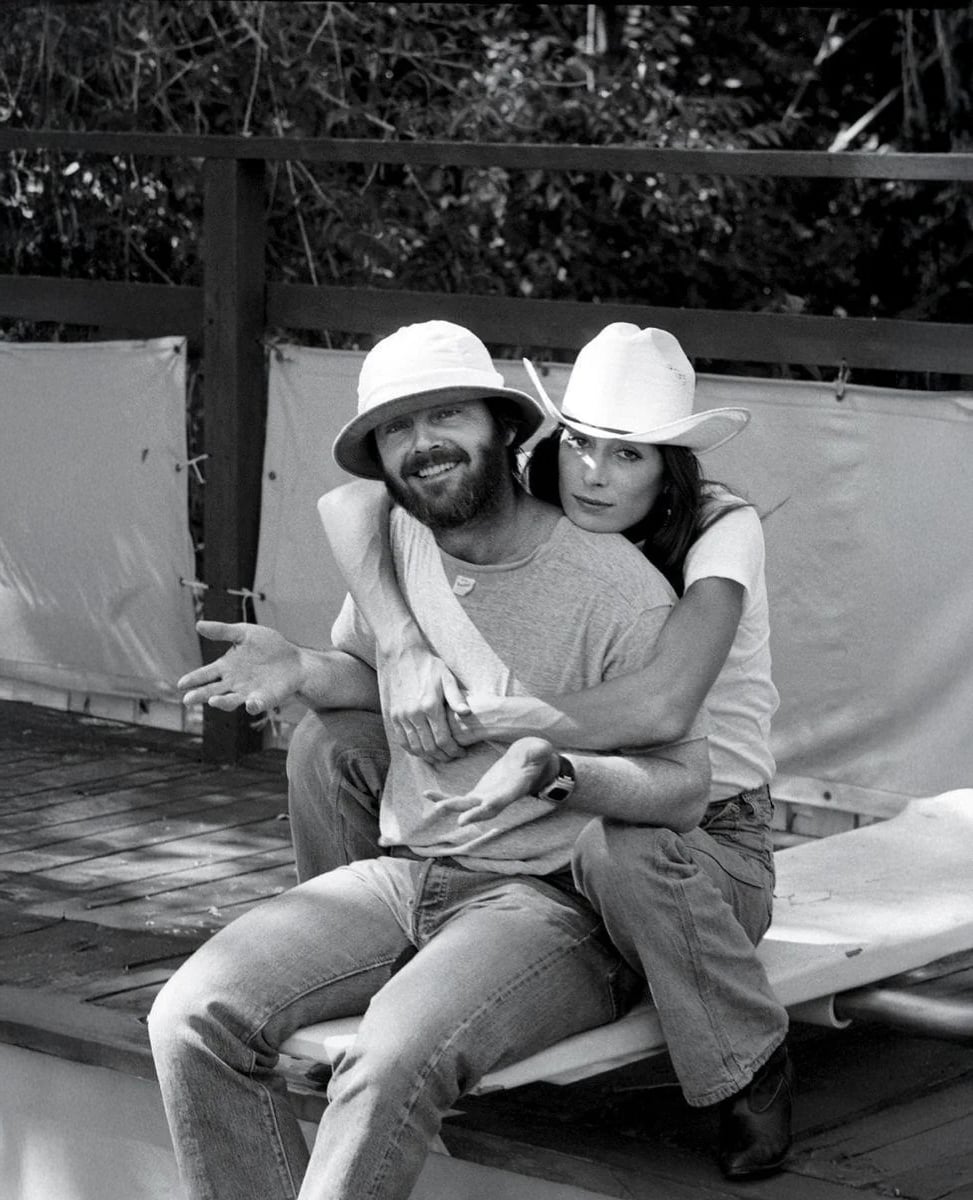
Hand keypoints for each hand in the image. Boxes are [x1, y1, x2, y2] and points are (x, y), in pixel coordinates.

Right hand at [178, 621, 304, 713]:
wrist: (295, 660)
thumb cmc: (269, 646)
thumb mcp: (244, 633)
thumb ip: (223, 631)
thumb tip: (198, 625)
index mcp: (226, 667)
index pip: (205, 675)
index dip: (193, 679)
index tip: (181, 684)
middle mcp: (233, 683)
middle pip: (212, 691)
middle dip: (200, 695)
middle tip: (187, 699)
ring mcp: (248, 693)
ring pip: (230, 701)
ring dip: (222, 702)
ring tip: (213, 701)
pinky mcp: (265, 699)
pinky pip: (256, 704)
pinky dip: (253, 705)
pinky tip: (250, 703)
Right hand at [378, 640, 469, 762]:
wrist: (402, 654)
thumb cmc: (429, 665)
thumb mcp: (447, 677)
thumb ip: (456, 697)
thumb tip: (466, 713)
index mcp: (430, 705)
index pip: (443, 739)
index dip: (453, 750)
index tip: (461, 752)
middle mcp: (414, 714)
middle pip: (429, 747)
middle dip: (443, 756)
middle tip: (452, 757)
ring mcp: (401, 716)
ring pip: (415, 747)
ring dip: (428, 756)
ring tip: (439, 756)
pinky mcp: (392, 716)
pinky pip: (402, 740)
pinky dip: (412, 750)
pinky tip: (423, 751)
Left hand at [424, 737, 558, 826]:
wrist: (530, 766)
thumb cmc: (535, 756)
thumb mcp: (539, 750)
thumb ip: (539, 750)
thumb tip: (541, 749)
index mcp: (513, 789)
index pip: (498, 802)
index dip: (483, 809)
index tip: (466, 817)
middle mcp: (498, 798)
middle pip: (480, 809)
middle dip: (465, 811)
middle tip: (445, 810)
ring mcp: (487, 797)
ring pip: (466, 805)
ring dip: (449, 805)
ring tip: (432, 801)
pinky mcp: (478, 793)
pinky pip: (459, 799)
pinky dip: (444, 798)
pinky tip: (428, 794)